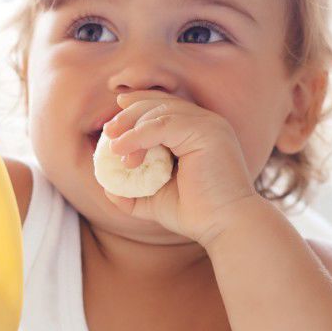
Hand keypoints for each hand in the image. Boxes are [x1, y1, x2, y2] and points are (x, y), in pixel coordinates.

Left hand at [101, 91, 263, 246]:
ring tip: (115, 149)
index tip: (114, 116)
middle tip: (108, 132)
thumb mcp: (156, 199)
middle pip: (161, 103)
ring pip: (161, 111)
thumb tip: (107, 188)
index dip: (138, 104)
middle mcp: (206, 123)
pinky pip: (164, 124)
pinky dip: (139, 134)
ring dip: (132, 127)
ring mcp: (209, 125)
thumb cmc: (196, 214)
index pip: (166, 106)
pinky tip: (123, 149)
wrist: (224, 226)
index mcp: (199, 131)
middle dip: (129, 114)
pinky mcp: (207, 132)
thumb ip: (133, 192)